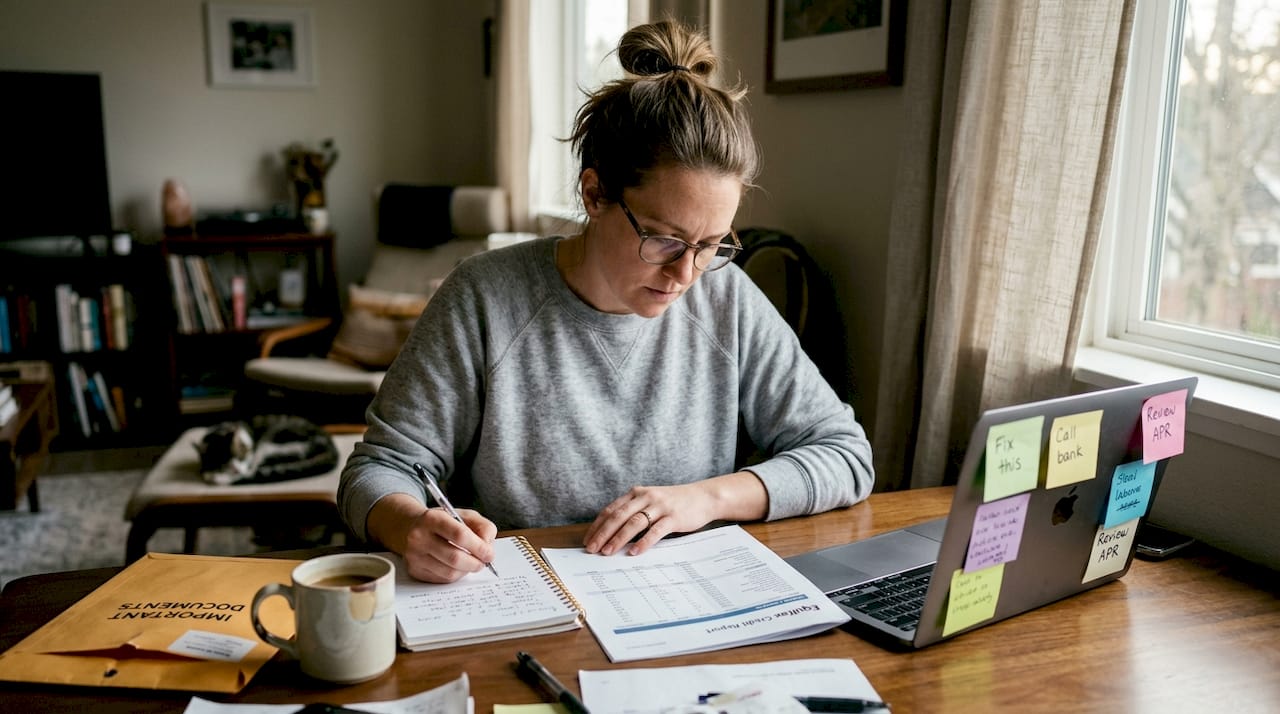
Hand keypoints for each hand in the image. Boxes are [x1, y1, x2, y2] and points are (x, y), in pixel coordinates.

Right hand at [400, 507, 497, 582]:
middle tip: (483, 562)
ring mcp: (414, 556)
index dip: (479, 547)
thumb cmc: (443, 522)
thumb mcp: (464, 515)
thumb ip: (483, 527)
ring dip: (466, 570)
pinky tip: (456, 566)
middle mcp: (419, 537)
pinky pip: (442, 579)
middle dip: (475, 563)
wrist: (411, 528)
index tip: (489, 554)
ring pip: (450, 572)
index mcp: (432, 518)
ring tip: (470, 563)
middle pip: (454, 557)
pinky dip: (456, 575)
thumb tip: (488, 547)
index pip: (459, 535)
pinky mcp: (415, 570)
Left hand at [584, 472, 766, 555]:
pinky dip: (643, 542)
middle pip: (618, 516)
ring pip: (634, 523)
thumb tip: (611, 535)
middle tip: (592, 549)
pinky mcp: (673, 517)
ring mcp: (660, 506)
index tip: (587, 540)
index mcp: (636, 493)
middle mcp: (645, 497)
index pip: (610, 510)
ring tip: (608, 552)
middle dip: (603, 534)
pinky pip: (655, 531)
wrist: (704, 497)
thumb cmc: (674, 503)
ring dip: (618, 538)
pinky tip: (634, 552)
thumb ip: (633, 512)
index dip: (597, 526)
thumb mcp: (651, 502)